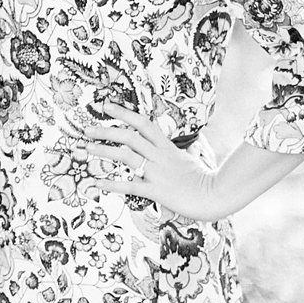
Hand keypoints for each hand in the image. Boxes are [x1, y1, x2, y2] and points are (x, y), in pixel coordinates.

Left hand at [78, 103, 230, 221]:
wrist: (218, 196)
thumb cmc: (207, 179)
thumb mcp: (193, 159)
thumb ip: (182, 152)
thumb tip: (184, 145)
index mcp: (168, 147)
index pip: (143, 124)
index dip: (124, 113)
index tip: (106, 106)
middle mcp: (160, 156)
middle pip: (129, 137)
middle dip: (106, 132)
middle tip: (86, 130)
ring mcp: (157, 173)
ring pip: (126, 156)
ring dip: (104, 151)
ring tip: (86, 149)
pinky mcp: (157, 191)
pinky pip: (130, 185)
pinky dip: (112, 183)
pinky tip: (97, 181)